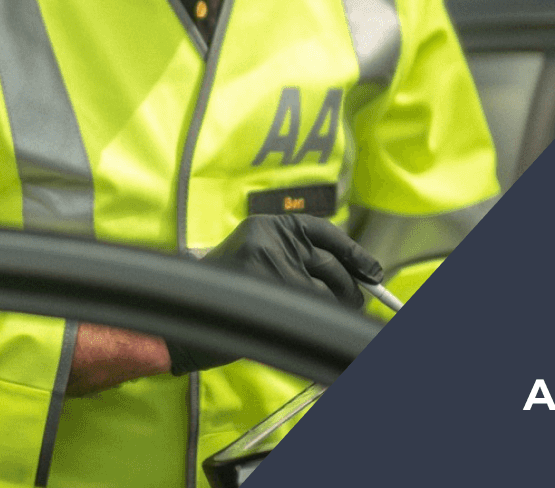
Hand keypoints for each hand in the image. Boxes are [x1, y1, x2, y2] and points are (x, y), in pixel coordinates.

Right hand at [165, 214, 381, 374]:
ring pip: (327, 290)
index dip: (352, 251)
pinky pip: (316, 310)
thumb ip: (294, 261)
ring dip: (333, 310)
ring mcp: (272, 263)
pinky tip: (304, 329)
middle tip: (353, 305)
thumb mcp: (255, 263)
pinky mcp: (274, 289)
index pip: (322, 230)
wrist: (181, 316)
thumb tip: (350, 277)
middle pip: (330, 264)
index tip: (373, 271)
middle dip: (349, 289)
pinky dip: (321, 323)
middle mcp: (270, 238)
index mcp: (264, 226)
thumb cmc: (219, 299)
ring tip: (314, 321)